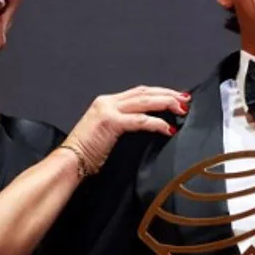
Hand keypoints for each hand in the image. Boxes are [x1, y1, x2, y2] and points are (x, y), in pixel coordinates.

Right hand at [62, 86, 189, 173]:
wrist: (69, 163)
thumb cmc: (86, 154)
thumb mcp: (107, 134)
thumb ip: (124, 125)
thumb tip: (147, 126)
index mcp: (106, 102)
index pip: (139, 93)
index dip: (159, 93)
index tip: (176, 98)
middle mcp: (107, 101)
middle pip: (145, 92)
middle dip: (168, 94)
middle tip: (185, 100)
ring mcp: (108, 109)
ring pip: (145, 101)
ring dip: (166, 103)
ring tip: (182, 110)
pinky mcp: (110, 122)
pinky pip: (140, 120)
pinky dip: (157, 122)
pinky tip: (167, 128)